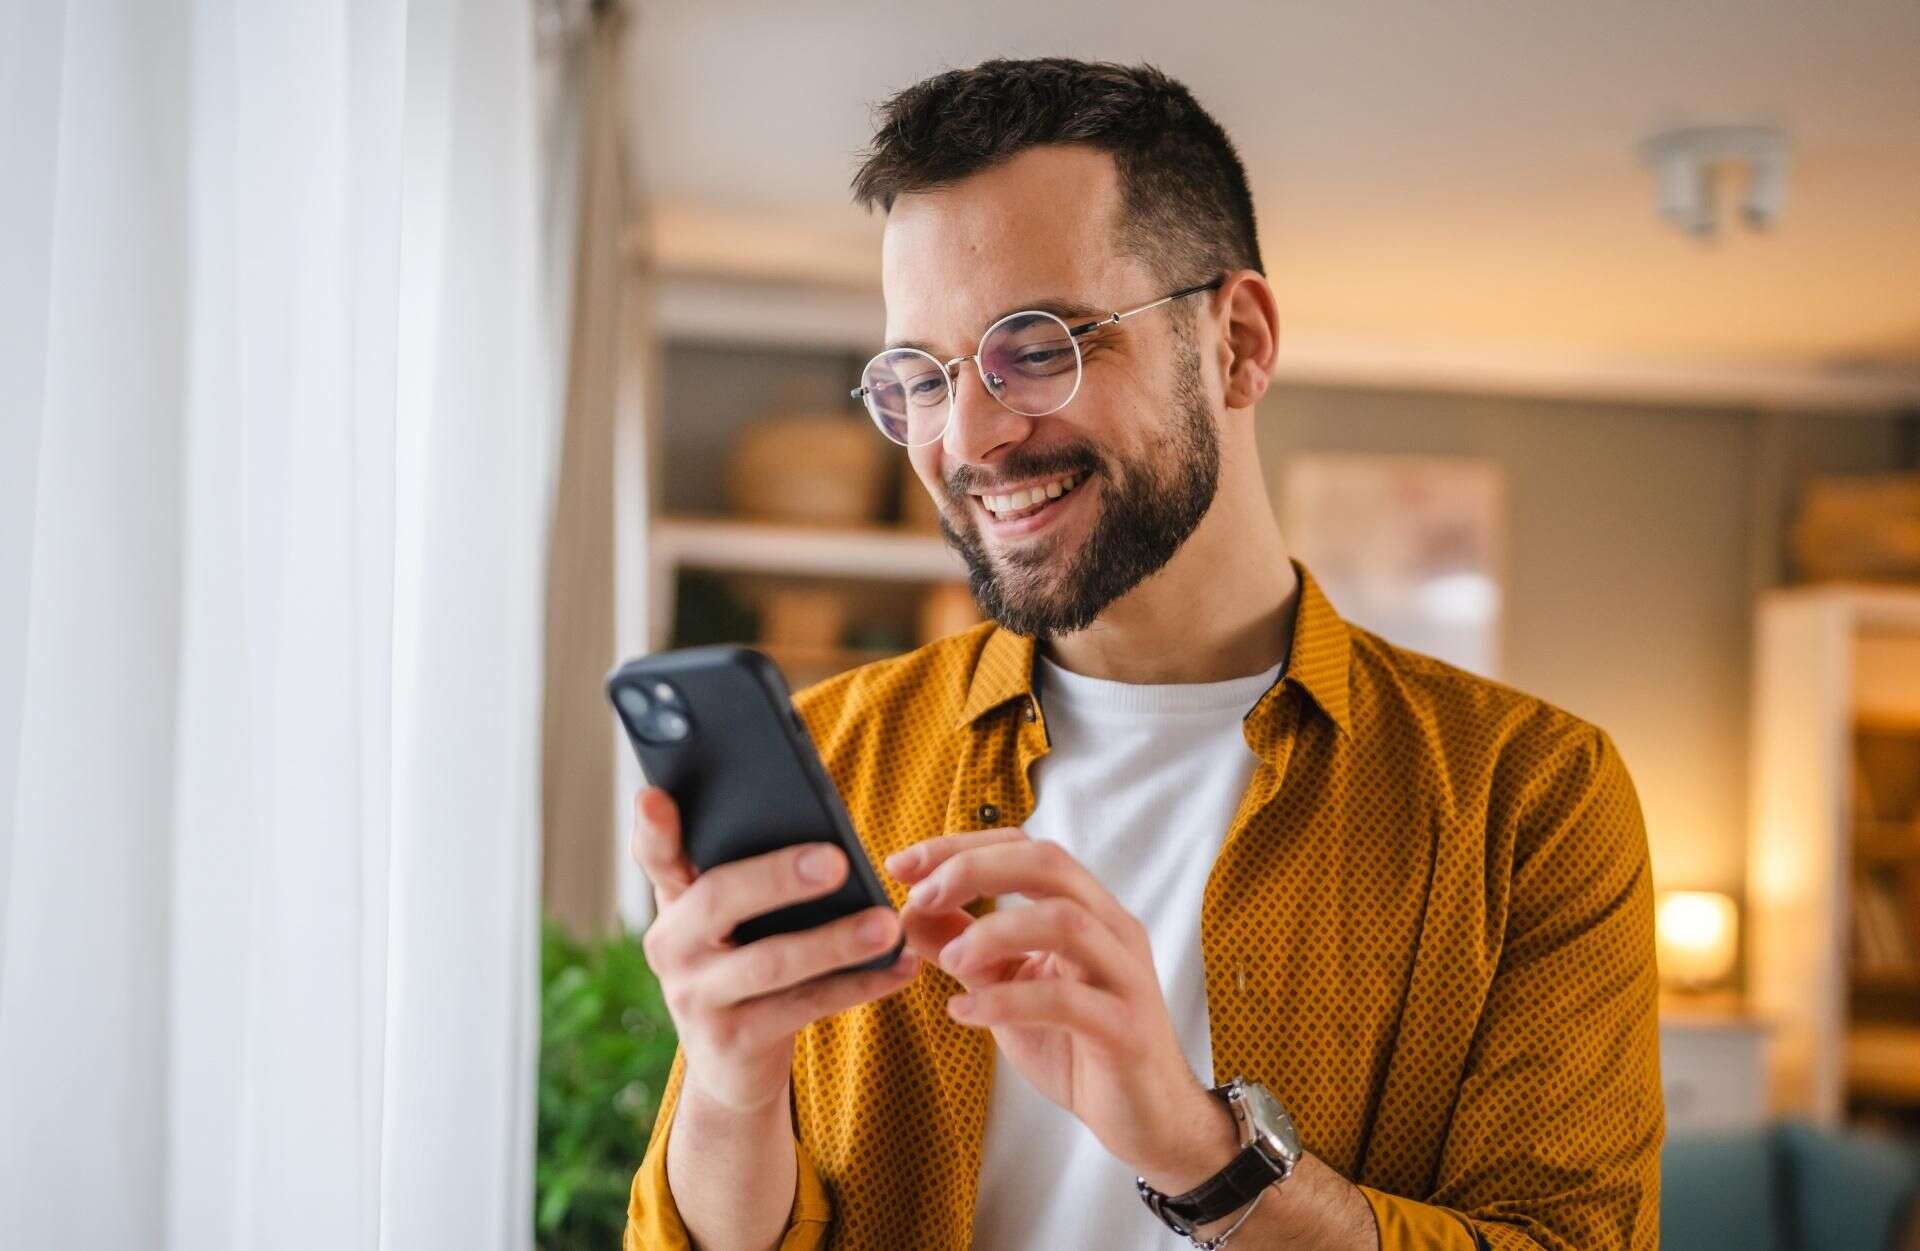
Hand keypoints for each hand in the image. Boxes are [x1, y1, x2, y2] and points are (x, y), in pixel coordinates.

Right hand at [631, 787, 920, 1113]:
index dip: (653, 829)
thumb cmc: (744, 968)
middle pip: (719, 900)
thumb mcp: (730, 925)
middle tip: (837, 861)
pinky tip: (900, 966)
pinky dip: (858, 985)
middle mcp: (672, 946)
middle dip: (778, 877)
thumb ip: (749, 877)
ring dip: (834, 941)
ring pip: (769, 962)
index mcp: (674, 902)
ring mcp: (697, 997)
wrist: (731, 1068)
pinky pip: (804, 1007)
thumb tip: (826, 835)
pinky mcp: (733, 1042)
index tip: (653, 796)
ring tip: (886, 924)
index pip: (656, 856)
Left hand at [887, 827, 1236, 1189]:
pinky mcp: (1126, 1029)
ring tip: (949, 963)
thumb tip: (909, 913)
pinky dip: (1006, 1002)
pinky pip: (1067, 1001)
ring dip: (993, 932)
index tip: (902, 865)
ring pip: (1065, 921)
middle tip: (921, 898)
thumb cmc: (1078, 1046)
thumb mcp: (1009, 988)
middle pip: (1049, 864)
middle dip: (975, 869)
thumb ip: (967, 948)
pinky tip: (964, 1014)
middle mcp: (1112, 930)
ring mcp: (1124, 977)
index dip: (961, 847)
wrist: (1146, 1117)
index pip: (1026, 848)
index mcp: (1087, 910)